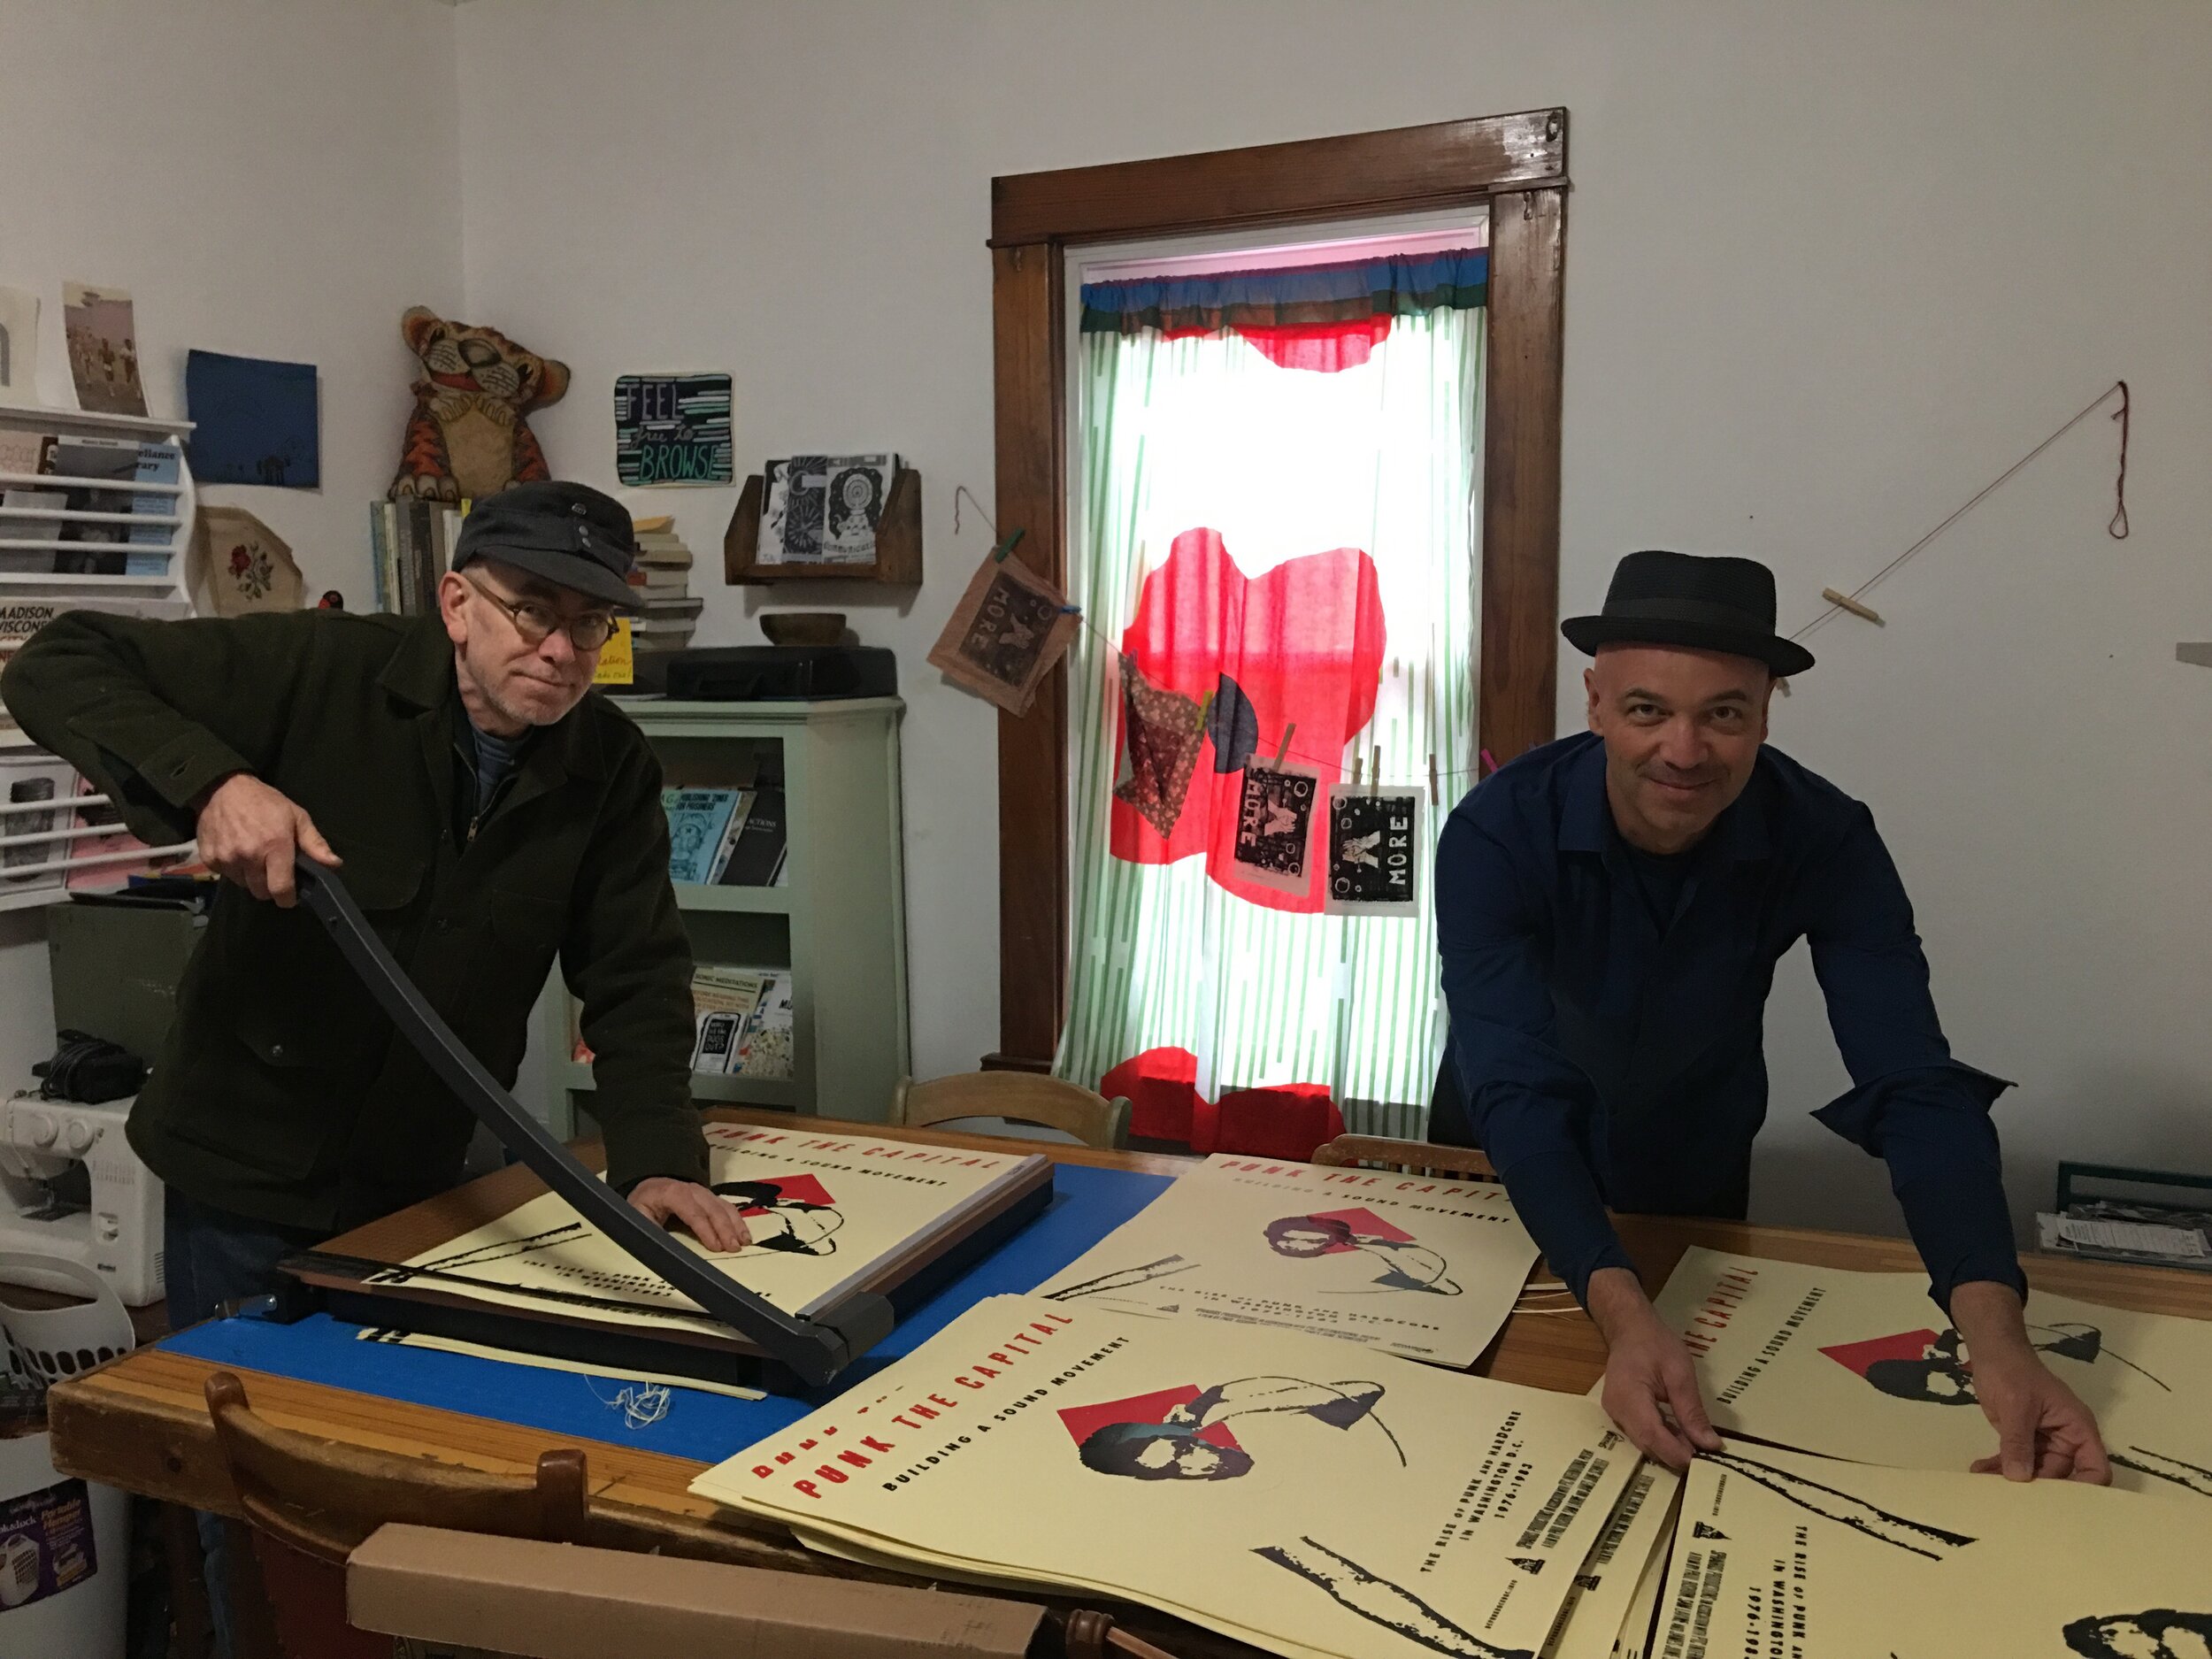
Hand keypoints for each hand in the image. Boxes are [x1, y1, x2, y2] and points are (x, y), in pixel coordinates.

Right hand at [194, 773, 339, 906]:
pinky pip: (225, 876)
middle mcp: (249, 857)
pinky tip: (237, 852)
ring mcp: (226, 859)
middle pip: (261, 892)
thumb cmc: (265, 802)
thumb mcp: (297, 817)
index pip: (280, 889)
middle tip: (272, 870)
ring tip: (254, 857)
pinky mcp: (209, 859)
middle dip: (270, 887)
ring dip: (250, 878)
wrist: (223, 788)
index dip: (287, 898)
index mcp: (274, 847)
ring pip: (243, 885)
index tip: (290, 896)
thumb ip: (315, 843)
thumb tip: (335, 864)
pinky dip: (233, 869)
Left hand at [629, 1177, 749, 1252]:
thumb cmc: (643, 1204)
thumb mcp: (637, 1216)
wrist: (647, 1188)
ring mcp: (702, 1193)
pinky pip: (726, 1207)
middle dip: (725, 1229)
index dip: (705, 1229)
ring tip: (744, 1242)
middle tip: (734, 1248)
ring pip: (723, 1206)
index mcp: (672, 1193)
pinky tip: (744, 1234)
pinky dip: (737, 1221)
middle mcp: (691, 1190)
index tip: (715, 1247)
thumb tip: (663, 1247)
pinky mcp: (709, 1198)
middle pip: (712, 1208)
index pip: (692, 1211)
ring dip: (735, 1224)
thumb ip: (650, 1229)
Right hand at [1588, 1266, 1724, 1470]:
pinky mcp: (1619, 1413)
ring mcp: (1615, 1413)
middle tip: (1706, 1457)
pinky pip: (1641, 1433)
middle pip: (1647, 1444)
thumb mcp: (1680, 1373)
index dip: (1677, 1453)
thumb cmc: (1655, 1344)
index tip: (1703, 1463)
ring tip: (1697, 1446)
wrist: (1629, 1328)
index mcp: (1628, 1396)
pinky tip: (1681, 1435)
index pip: (1652, 1435)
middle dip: (1676, 1454)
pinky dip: (1662, 1438)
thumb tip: (1710, 1444)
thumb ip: (1692, 1410)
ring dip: (1671, 1448)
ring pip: (1644, 1442)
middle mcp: (1616, 1410)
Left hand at [1950, 1279, 2110, 1482]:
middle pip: (2062, 1477)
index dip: (2084, 1488)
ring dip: (2012, 1479)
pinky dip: (1999, 1468)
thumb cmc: (2013, 1373)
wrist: (1992, 1353)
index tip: (2058, 1503)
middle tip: (2012, 1500)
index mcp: (2077, 1429)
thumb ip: (2018, 1442)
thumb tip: (2019, 1478)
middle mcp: (2066, 1440)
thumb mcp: (2017, 1406)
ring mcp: (2044, 1441)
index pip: (2095, 1468)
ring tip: (1986, 1485)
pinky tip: (1979, 1471)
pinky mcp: (2023, 1440)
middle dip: (2038, 1489)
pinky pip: (2016, 1461)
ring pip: (2035, 1472)